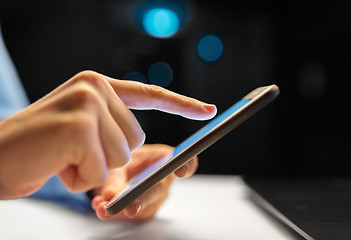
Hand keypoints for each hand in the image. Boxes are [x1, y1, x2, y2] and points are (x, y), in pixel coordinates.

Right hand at [0, 71, 215, 198]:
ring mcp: (86, 105)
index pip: (148, 94)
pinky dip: (79, 178)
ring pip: (120, 157)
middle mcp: (93, 87)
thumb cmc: (37, 147)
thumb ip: (111, 127)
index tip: (209, 111)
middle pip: (134, 139)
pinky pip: (100, 171)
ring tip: (62, 156)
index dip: (181, 105)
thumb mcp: (79, 128)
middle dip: (107, 156)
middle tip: (72, 151)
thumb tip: (150, 148)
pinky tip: (55, 165)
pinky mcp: (78, 128)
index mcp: (96, 84)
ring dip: (92, 167)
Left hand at [91, 144, 197, 221]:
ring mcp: (158, 198)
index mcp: (165, 159)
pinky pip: (133, 216)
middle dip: (142, 200)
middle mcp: (165, 180)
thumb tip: (109, 195)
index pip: (187, 162)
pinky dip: (115, 214)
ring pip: (143, 208)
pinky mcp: (147, 211)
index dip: (187, 165)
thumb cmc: (128, 160)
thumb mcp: (119, 162)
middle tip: (130, 207)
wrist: (121, 169)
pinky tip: (101, 209)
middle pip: (160, 190)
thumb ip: (115, 177)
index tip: (180, 170)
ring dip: (121, 210)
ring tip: (102, 207)